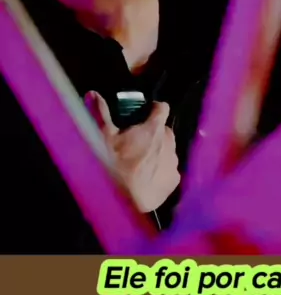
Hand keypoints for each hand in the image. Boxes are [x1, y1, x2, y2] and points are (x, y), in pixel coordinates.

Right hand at [85, 91, 179, 212]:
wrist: (123, 202)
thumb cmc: (112, 166)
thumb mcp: (103, 138)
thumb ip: (101, 113)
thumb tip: (93, 93)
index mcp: (154, 129)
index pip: (162, 108)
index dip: (154, 109)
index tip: (146, 113)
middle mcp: (169, 143)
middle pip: (164, 132)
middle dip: (154, 134)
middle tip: (137, 143)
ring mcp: (173, 162)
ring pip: (168, 151)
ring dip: (158, 152)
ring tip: (140, 163)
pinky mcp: (174, 180)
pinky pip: (169, 170)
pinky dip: (161, 171)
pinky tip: (147, 178)